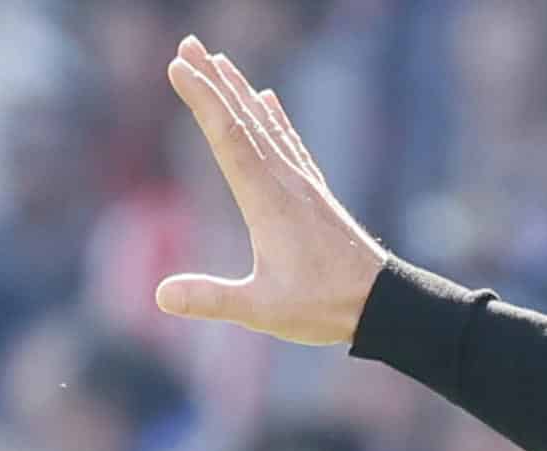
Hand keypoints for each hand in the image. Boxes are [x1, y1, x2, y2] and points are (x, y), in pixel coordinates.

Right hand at [155, 35, 385, 345]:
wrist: (384, 305)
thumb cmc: (326, 309)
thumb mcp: (264, 311)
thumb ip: (214, 300)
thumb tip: (162, 296)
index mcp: (269, 202)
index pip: (229, 138)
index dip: (203, 100)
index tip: (178, 65)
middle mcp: (288, 183)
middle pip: (246, 121)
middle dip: (215, 82)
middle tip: (188, 44)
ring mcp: (305, 186)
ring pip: (269, 127)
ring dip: (241, 93)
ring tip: (220, 62)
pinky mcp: (317, 195)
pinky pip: (291, 143)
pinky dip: (275, 118)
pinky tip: (268, 101)